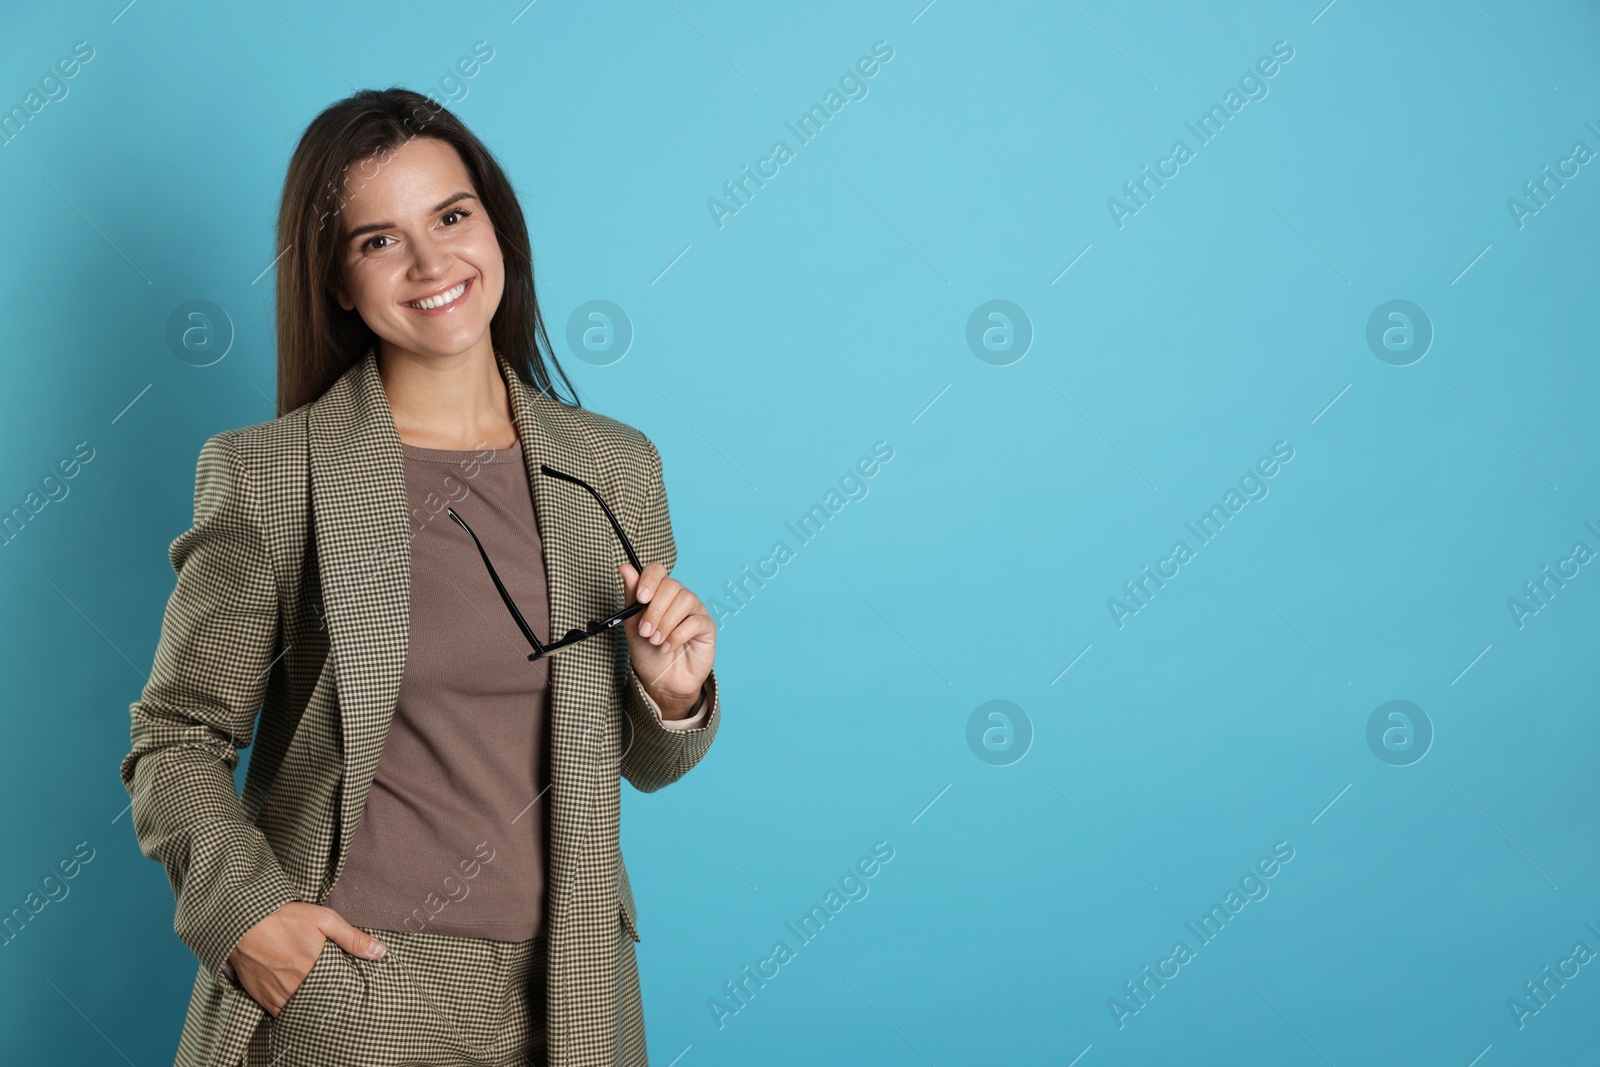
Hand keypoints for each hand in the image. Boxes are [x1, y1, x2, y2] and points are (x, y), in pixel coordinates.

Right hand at [228, 902, 386, 1016]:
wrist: (243, 920)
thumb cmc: (285, 917)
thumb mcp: (324, 920)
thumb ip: (352, 938)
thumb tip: (380, 952)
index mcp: (312, 971)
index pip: (336, 994)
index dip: (343, 994)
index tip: (350, 989)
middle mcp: (293, 988)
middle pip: (317, 1003)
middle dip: (327, 1000)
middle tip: (334, 992)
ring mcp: (275, 995)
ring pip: (297, 1010)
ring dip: (307, 1005)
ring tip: (317, 995)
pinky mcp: (260, 996)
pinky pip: (278, 1012)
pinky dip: (288, 1008)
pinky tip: (296, 998)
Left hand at [619, 561, 714, 717]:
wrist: (661, 681)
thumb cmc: (648, 652)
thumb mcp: (632, 625)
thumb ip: (631, 596)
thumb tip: (625, 568)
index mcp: (660, 593)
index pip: (658, 570)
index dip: (649, 580)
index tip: (640, 599)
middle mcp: (679, 597)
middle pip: (671, 586)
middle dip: (655, 611)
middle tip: (645, 631)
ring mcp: (695, 610)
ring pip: (685, 601)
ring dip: (665, 623)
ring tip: (656, 641)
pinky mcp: (707, 626)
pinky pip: (695, 621)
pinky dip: (677, 635)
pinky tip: (667, 647)